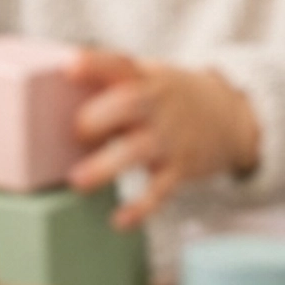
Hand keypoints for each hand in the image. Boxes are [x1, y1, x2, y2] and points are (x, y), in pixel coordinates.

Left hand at [68, 51, 260, 226]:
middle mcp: (158, 104)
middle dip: (96, 117)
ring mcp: (170, 137)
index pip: (118, 63)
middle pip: (127, 103)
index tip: (71, 67)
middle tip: (76, 132)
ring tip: (78, 180)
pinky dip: (140, 208)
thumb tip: (52, 89)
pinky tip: (119, 221)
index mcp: (145, 78)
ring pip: (138, 150)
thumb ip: (111, 82)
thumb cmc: (172, 96)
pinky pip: (159, 191)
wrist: (231, 115)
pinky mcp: (180, 169)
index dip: (94, 64)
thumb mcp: (150, 76)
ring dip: (107, 165)